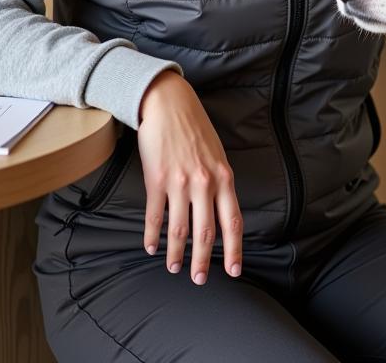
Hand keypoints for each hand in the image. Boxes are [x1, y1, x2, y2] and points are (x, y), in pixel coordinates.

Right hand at [137, 70, 242, 284]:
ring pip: (179, 229)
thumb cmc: (196, 128)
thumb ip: (220, 183)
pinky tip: (151, 247)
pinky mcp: (156, 180)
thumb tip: (220, 211)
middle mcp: (204, 183)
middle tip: (199, 279)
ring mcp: (179, 183)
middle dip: (203, 260)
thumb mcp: (217, 154)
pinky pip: (155, 216)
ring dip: (175, 253)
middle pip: (206, 232)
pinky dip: (152, 236)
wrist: (169, 105)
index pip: (233, 221)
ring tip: (174, 268)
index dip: (234, 249)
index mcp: (223, 177)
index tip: (234, 270)